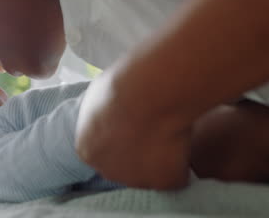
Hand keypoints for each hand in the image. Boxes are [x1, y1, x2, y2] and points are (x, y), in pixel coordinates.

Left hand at [76, 70, 191, 188]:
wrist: (150, 95)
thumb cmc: (120, 87)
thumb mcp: (98, 93)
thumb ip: (100, 112)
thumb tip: (107, 113)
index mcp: (87, 149)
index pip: (100, 149)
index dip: (118, 135)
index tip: (130, 120)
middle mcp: (107, 170)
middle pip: (121, 165)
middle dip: (134, 150)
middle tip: (148, 126)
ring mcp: (136, 180)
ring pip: (148, 172)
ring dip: (156, 157)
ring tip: (168, 130)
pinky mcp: (165, 182)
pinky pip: (176, 175)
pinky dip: (180, 161)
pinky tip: (182, 141)